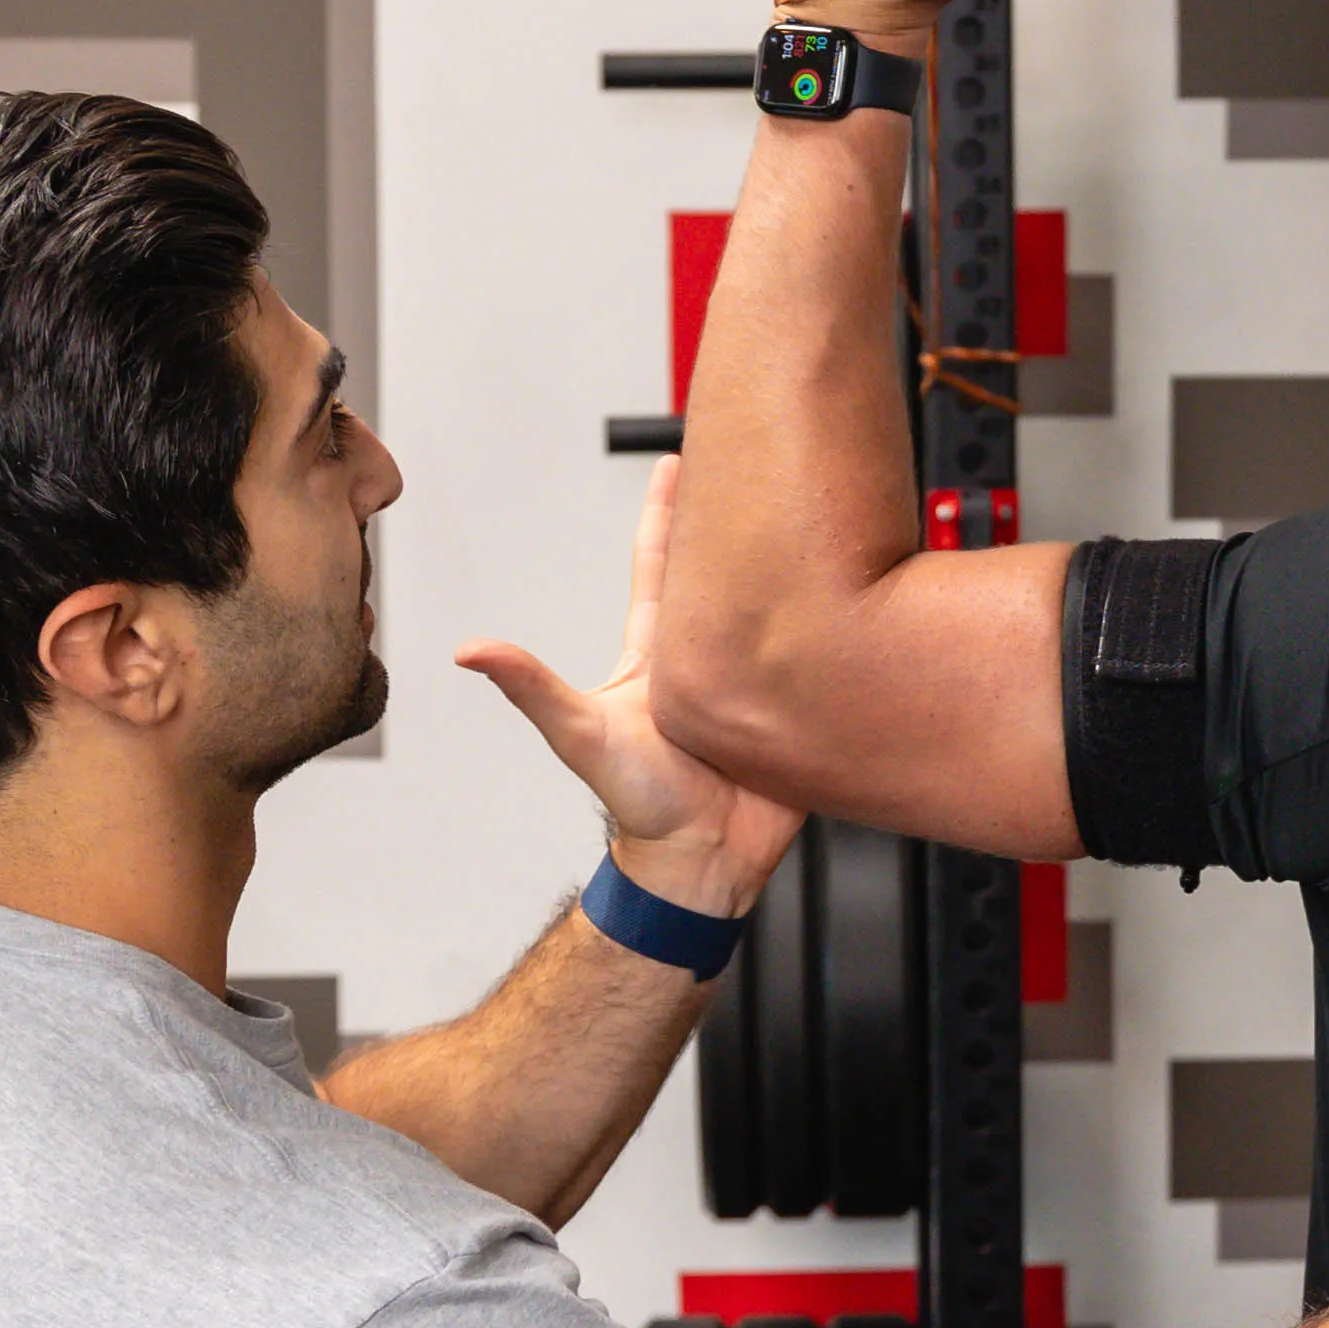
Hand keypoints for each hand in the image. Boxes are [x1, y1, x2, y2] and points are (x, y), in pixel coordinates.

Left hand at [457, 457, 804, 917]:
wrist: (706, 865)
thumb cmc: (643, 807)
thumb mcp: (582, 734)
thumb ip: (533, 687)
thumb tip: (468, 650)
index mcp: (663, 651)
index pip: (666, 565)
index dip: (671, 512)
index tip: (682, 462)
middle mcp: (712, 656)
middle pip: (727, 571)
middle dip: (741, 516)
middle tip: (759, 462)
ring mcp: (760, 678)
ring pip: (782, 606)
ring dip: (795, 562)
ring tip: (816, 510)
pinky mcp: (801, 708)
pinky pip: (824, 655)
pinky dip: (840, 622)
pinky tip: (860, 590)